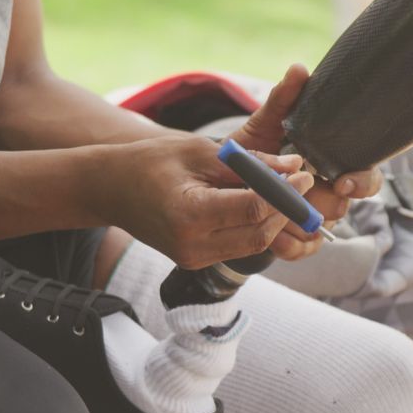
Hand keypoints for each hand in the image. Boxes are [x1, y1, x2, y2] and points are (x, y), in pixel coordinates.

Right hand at [99, 136, 313, 269]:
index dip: (285, 193)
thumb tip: (293, 166)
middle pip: (260, 234)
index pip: (253, 210)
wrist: (109, 190)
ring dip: (275, 220)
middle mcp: (192, 245)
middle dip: (286, 209)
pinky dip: (256, 227)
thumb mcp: (199, 152)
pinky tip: (261, 204)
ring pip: (254, 245)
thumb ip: (248, 163)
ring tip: (284, 191)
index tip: (303, 173)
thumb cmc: (149, 162)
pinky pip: (239, 247)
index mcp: (189, 215)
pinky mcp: (196, 261)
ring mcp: (193, 258)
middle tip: (299, 182)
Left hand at [223, 64, 384, 259]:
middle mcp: (328, 195)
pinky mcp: (294, 242)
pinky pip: (301, 249)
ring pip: (320, 229)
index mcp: (333, 167)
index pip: (367, 178)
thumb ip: (283, 100)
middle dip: (322, 202)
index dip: (362, 182)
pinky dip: (286, 243)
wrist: (225, 182)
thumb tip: (299, 69)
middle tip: (300, 196)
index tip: (343, 180)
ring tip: (275, 210)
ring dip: (297, 221)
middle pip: (343, 206)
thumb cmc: (255, 150)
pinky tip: (270, 233)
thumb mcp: (265, 124)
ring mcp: (313, 220)